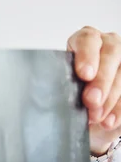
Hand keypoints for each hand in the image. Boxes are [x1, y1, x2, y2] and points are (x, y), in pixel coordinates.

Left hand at [67, 26, 120, 154]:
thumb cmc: (68, 93)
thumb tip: (47, 95)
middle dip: (101, 80)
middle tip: (91, 100)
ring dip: (110, 98)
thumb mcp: (61, 85)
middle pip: (111, 55)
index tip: (84, 74)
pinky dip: (119, 109)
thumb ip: (59, 83)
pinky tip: (109, 122)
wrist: (86, 111)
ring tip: (97, 117)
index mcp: (85, 41)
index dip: (87, 55)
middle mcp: (108, 44)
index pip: (87, 39)